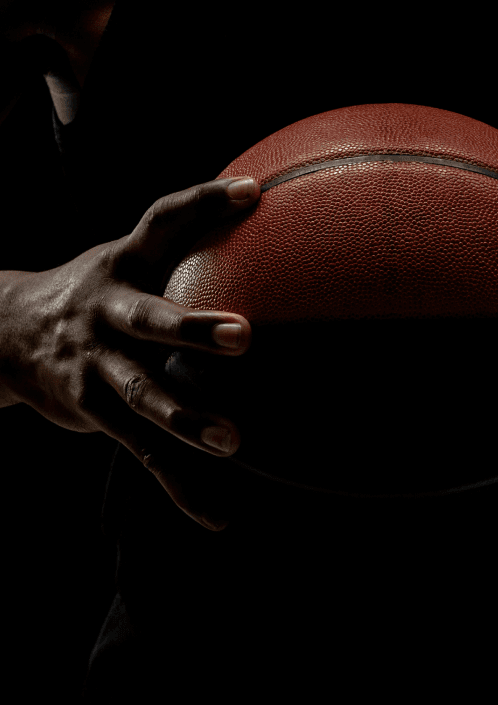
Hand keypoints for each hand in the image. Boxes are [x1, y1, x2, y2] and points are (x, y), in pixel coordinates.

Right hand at [0, 175, 261, 530]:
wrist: (6, 333)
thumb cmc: (98, 288)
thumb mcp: (129, 255)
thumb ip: (185, 236)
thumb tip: (264, 197)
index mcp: (123, 263)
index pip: (164, 221)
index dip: (205, 201)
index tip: (253, 191)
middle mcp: (107, 311)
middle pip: (149, 319)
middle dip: (191, 328)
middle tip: (243, 335)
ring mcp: (96, 365)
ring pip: (142, 395)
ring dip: (186, 418)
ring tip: (233, 440)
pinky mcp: (94, 412)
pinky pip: (141, 453)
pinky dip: (179, 486)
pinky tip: (217, 515)